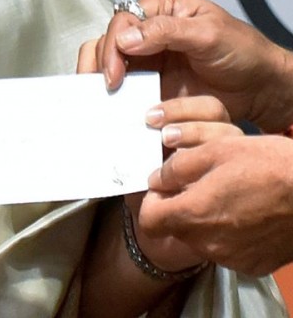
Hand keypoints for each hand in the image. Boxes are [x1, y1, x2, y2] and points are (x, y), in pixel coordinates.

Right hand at [78, 0, 292, 129]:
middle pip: (108, 40)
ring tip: (100, 101)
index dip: (113, 46)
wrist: (262, 88)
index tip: (114, 74)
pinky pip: (124, 88)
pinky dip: (115, 98)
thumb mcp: (209, 34)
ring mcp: (147, 58)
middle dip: (100, 63)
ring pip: (109, 63)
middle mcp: (147, 29)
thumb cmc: (243, 52)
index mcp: (160, 7)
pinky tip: (111, 109)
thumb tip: (125, 38)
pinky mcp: (150, 83)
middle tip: (103, 88)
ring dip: (101, 80)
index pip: (123, 21)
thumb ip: (166, 31)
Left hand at [141, 134, 292, 274]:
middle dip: (181, 207)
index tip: (166, 186)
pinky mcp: (255, 265)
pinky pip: (228, 250)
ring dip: (206, 220)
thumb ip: (177, 168)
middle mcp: (210, 244)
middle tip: (202, 184)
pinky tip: (248, 213)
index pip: (149, 220)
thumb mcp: (215, 150)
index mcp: (195, 214)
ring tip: (229, 195)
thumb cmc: (268, 165)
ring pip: (202, 240)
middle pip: (176, 229)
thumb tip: (157, 179)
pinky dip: (230, 234)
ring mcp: (234, 258)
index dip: (153, 201)